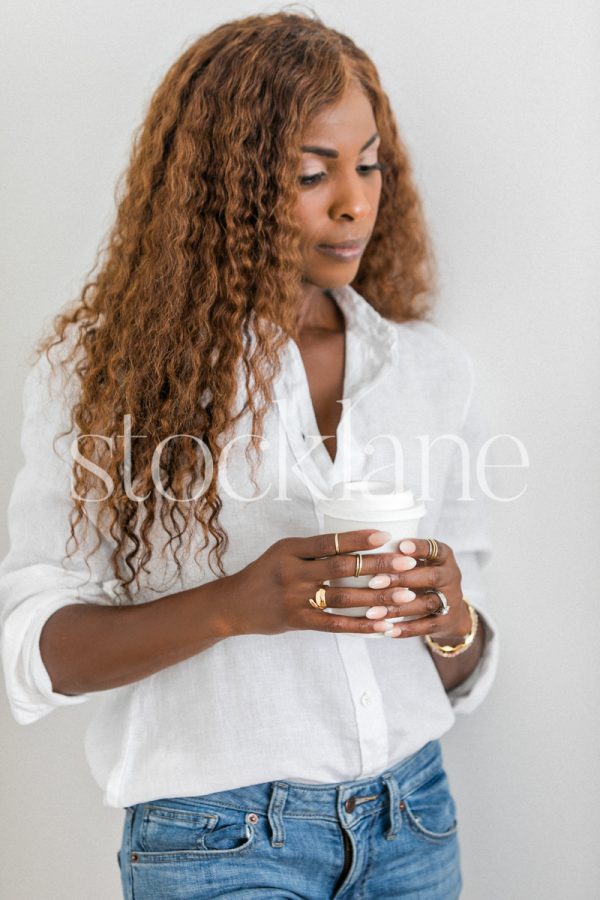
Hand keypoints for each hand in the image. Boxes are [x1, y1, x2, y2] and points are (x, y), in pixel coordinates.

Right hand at [225, 529, 432, 636]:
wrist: (233, 604)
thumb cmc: (264, 574)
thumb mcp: (282, 553)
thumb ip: (313, 550)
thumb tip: (356, 545)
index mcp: (290, 549)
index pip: (329, 541)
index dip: (357, 539)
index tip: (384, 535)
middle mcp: (292, 572)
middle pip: (342, 568)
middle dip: (378, 565)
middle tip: (407, 563)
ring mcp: (295, 598)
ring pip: (344, 597)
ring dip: (377, 597)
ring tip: (405, 594)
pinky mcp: (297, 621)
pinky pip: (335, 624)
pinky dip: (361, 625)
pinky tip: (383, 625)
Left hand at [364, 538, 471, 641]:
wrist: (452, 612)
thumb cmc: (424, 579)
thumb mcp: (420, 563)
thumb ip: (402, 557)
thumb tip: (366, 549)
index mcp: (444, 557)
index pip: (435, 548)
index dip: (419, 547)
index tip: (401, 546)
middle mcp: (451, 576)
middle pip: (431, 577)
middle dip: (402, 579)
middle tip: (374, 582)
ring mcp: (452, 600)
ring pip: (427, 603)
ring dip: (398, 608)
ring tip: (373, 612)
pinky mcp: (447, 622)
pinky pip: (427, 626)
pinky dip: (407, 628)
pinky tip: (387, 630)